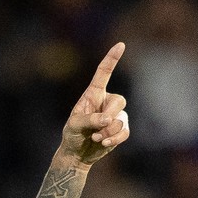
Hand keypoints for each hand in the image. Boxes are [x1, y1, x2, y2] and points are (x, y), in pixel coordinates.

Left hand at [60, 42, 128, 165]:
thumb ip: (90, 120)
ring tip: (95, 138)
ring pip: (121, 119)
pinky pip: (125, 131)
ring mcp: (115, 115)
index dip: (112, 59)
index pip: (104, 73)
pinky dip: (115, 138)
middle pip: (119, 101)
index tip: (120, 45)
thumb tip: (109, 119)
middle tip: (96, 130)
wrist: (77, 153)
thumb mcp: (75, 125)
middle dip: (108, 117)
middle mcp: (106, 102)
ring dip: (108, 131)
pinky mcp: (121, 129)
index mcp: (93, 94)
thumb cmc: (72, 135)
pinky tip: (104, 143)